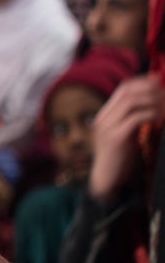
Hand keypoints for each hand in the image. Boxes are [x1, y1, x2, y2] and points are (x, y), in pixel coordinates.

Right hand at [88, 75, 164, 201]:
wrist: (107, 180)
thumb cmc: (120, 158)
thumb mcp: (127, 134)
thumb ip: (135, 120)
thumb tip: (154, 105)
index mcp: (105, 114)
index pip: (124, 88)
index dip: (144, 82)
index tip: (160, 83)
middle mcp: (104, 117)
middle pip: (127, 91)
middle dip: (151, 89)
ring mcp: (108, 126)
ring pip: (132, 102)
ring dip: (153, 101)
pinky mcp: (116, 137)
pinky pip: (136, 118)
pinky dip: (151, 114)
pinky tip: (160, 118)